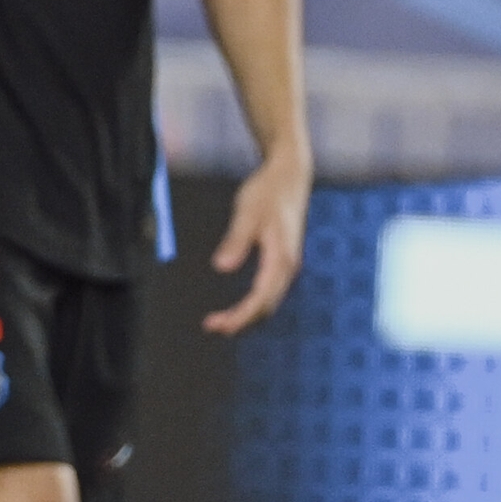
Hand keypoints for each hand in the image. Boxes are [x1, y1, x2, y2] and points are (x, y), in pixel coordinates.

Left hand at [203, 153, 307, 336]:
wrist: (289, 175)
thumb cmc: (267, 191)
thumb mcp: (247, 212)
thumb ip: (235, 241)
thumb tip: (221, 268)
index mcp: (281, 257)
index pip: (260, 299)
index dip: (239, 316)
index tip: (217, 326)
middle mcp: (288, 266)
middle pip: (267, 306)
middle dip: (241, 321)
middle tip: (211, 327)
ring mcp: (288, 264)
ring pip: (270, 302)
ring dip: (247, 315)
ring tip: (220, 322)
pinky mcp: (283, 260)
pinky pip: (270, 292)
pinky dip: (253, 304)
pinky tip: (238, 307)